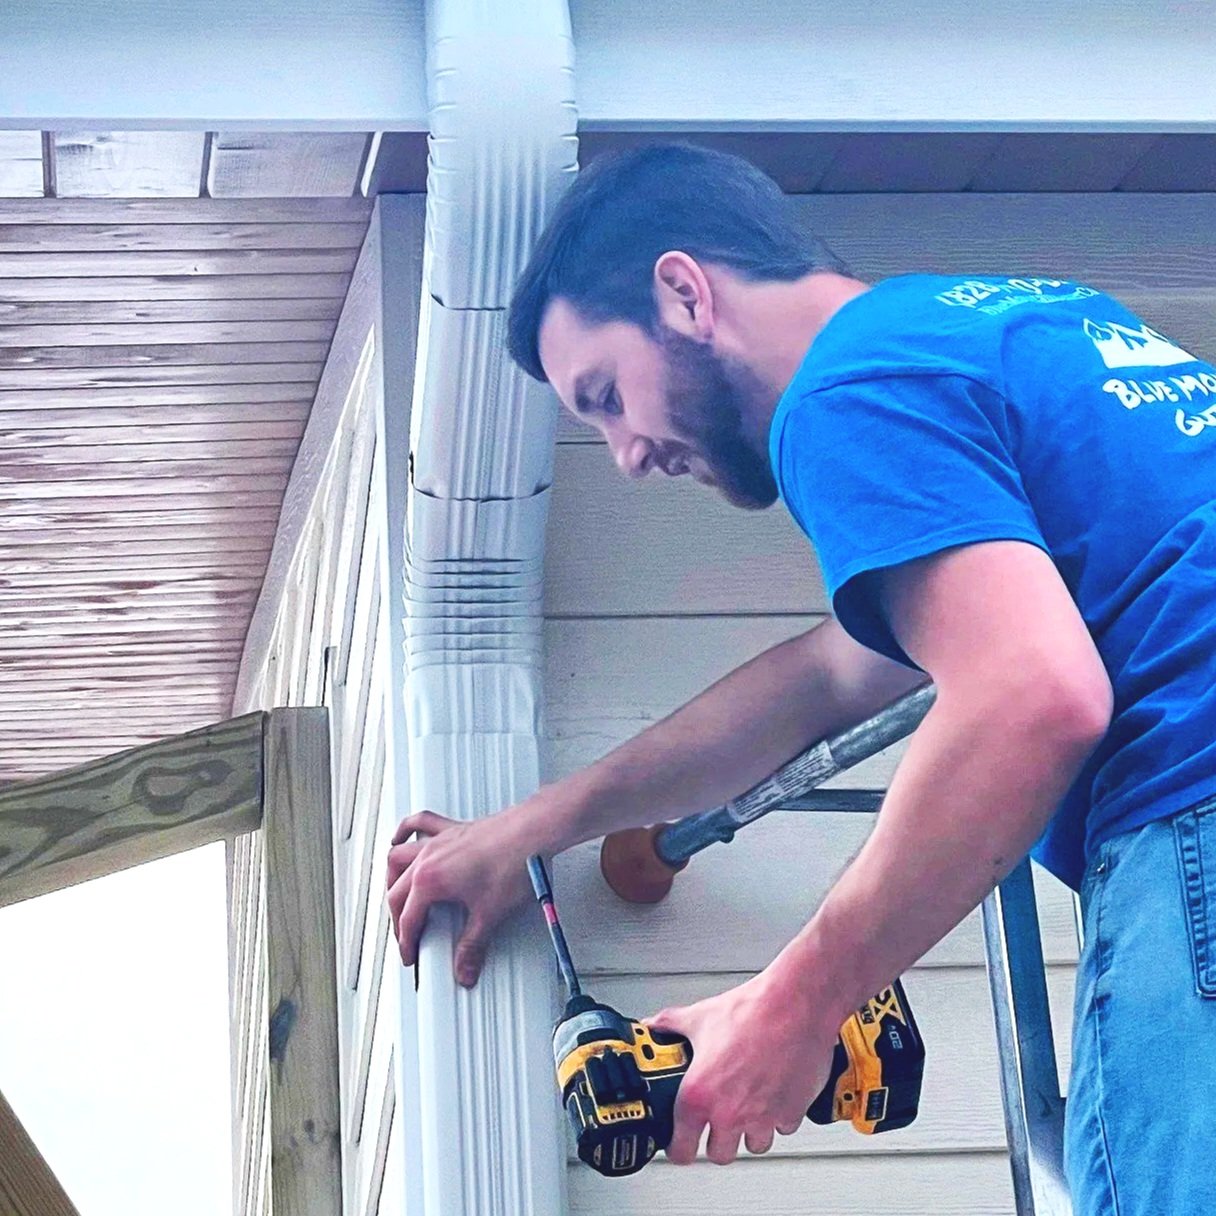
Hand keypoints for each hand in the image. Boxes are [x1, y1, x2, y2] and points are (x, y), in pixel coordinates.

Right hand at [386, 809, 536, 986]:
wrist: (534, 831)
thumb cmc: (514, 862)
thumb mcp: (490, 913)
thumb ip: (473, 946)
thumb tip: (465, 968)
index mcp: (430, 881)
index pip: (408, 919)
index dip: (407, 942)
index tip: (410, 954)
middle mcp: (428, 858)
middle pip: (397, 891)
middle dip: (397, 918)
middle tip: (406, 936)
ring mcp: (439, 840)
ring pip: (398, 857)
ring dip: (392, 877)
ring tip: (395, 894)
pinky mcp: (453, 828)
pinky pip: (420, 823)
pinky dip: (406, 831)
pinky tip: (401, 836)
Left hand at [645, 970, 838, 1165]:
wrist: (794, 1003)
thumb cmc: (751, 1010)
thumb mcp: (700, 1017)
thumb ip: (670, 1025)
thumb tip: (654, 1026)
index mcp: (700, 1095)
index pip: (682, 1150)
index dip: (679, 1148)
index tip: (681, 1142)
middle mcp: (731, 1113)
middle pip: (720, 1155)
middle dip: (717, 1141)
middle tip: (717, 1121)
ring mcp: (763, 1117)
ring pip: (754, 1145)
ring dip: (749, 1131)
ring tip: (747, 1106)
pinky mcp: (792, 1112)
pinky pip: (782, 1128)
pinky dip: (778, 1117)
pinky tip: (773, 1094)